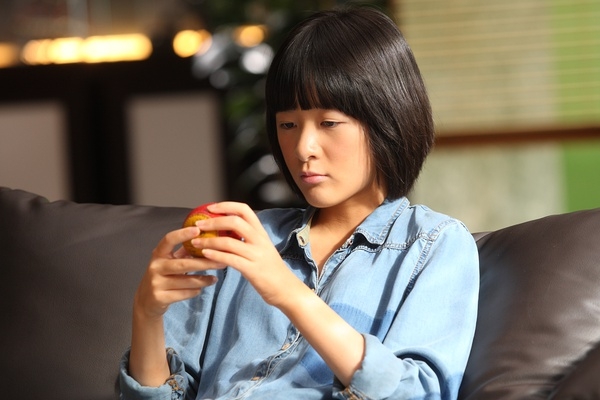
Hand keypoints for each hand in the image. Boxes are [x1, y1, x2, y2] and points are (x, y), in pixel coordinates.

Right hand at [134, 226, 223, 319]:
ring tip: (215, 278)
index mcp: (158, 254)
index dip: (182, 234)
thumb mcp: (169, 261)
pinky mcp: (160, 298)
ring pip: (187, 281)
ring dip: (204, 280)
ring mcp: (157, 283)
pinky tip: (201, 288)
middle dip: (205, 263)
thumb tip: (207, 239)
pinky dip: (195, 291)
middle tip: (221, 261)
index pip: (169, 240)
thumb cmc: (162, 276)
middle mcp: (156, 267)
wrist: (146, 301)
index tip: (198, 230)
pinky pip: (185, 293)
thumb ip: (184, 251)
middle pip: (184, 264)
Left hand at [190, 202, 304, 307]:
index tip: (210, 208)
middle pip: (235, 222)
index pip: (244, 210)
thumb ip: (247, 239)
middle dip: (214, 221)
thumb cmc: (271, 270)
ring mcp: (257, 255)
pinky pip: (230, 259)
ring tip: (195, 242)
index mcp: (261, 233)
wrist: (286, 289)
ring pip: (229, 242)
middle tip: (199, 225)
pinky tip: (204, 254)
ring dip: (209, 240)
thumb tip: (226, 232)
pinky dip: (215, 255)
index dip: (226, 206)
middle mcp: (260, 241)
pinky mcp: (252, 270)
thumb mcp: (262, 249)